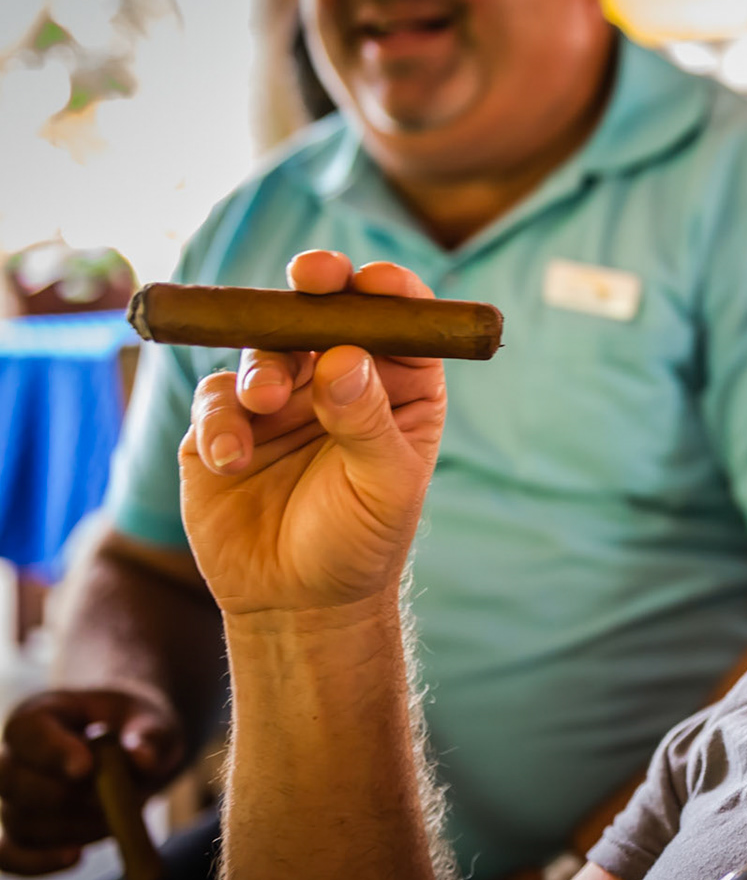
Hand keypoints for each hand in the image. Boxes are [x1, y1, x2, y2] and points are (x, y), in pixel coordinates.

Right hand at [0, 689, 181, 874]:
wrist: (130, 749)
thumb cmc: (135, 727)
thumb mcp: (153, 720)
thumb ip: (150, 736)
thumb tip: (143, 761)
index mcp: (40, 714)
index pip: (27, 732)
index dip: (52, 752)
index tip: (87, 768)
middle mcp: (14, 755)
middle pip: (12, 782)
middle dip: (63, 796)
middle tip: (109, 799)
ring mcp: (14, 797)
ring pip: (21, 822)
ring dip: (70, 828)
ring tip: (115, 817)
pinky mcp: (22, 831)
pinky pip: (12, 855)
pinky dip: (39, 862)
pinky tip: (75, 857)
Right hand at [180, 251, 446, 616]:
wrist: (296, 601)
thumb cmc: (360, 540)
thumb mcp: (384, 485)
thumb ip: (367, 421)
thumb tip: (343, 358)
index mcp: (399, 385)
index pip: (399, 320)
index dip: (387, 290)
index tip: (373, 281)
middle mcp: (339, 378)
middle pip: (325, 312)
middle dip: (317, 287)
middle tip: (309, 278)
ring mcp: (280, 398)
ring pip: (264, 348)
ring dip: (263, 366)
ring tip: (264, 401)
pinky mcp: (225, 425)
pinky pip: (215, 399)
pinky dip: (220, 422)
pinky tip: (231, 460)